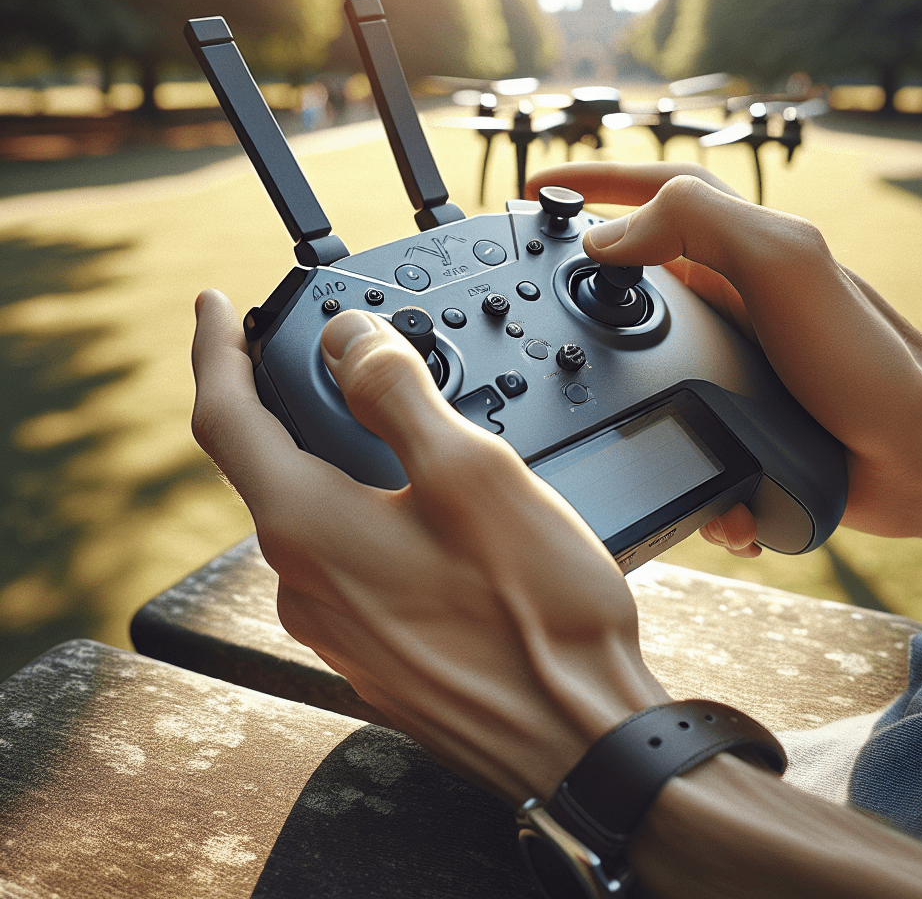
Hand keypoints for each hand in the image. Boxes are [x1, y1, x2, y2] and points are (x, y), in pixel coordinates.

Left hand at [191, 289, 669, 804]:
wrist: (579, 740)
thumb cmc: (536, 616)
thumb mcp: (472, 475)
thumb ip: (397, 395)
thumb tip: (348, 342)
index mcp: (309, 529)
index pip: (227, 418)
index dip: (217, 349)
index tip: (216, 307)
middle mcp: (306, 583)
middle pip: (267, 467)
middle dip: (283, 402)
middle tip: (313, 357)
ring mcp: (339, 626)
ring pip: (312, 515)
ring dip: (331, 458)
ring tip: (379, 425)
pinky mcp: (378, 651)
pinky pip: (348, 560)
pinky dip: (363, 512)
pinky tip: (414, 509)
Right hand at [526, 162, 921, 568]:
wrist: (915, 454)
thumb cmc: (864, 358)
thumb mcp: (782, 263)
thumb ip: (698, 224)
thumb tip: (605, 239)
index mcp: (734, 246)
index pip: (648, 193)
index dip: (589, 183)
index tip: (534, 191)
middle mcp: (728, 294)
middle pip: (633, 267)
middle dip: (579, 277)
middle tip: (531, 290)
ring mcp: (729, 354)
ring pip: (642, 351)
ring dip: (609, 374)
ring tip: (575, 394)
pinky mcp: (732, 411)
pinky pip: (672, 416)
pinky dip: (654, 438)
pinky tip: (652, 457)